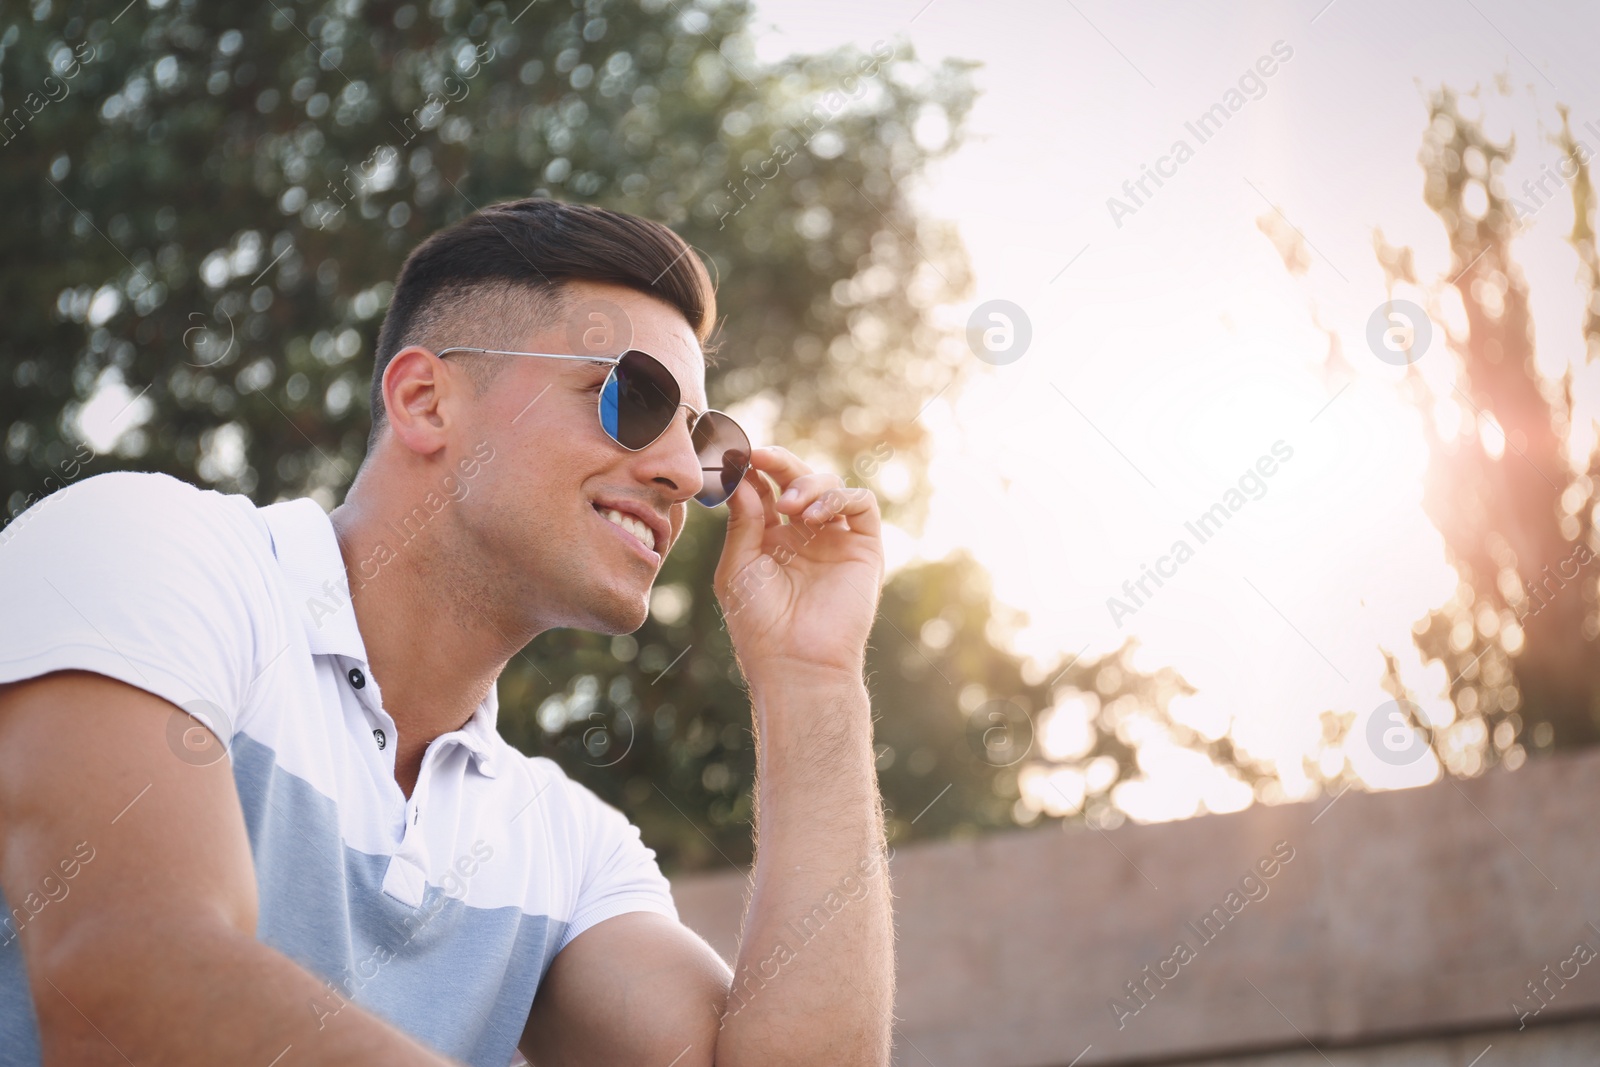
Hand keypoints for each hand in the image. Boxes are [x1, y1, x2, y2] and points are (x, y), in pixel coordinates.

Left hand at [713, 447, 884, 685]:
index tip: (733, 453)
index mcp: (770, 538)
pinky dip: (839, 497)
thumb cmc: (759, 623)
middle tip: (759, 456)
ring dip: (807, 484)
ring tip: (790, 506)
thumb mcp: (738, 566)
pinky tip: (814, 516)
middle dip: (778, 463)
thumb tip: (741, 477)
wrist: (797, 661)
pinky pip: (861, 504)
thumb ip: (743, 521)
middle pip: (796, 480)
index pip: (764, 489)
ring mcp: (835, 539)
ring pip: (829, 485)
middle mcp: (804, 534)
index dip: (751, 469)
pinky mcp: (865, 547)